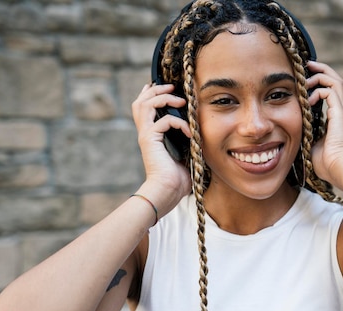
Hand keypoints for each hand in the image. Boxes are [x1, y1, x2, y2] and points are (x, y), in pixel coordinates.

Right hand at [131, 83, 191, 214]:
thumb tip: (202, 133)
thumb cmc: (177, 180)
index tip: (167, 87)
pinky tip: (190, 132)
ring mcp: (146, 136)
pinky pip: (164, 121)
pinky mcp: (149, 140)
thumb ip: (188, 141)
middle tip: (171, 86)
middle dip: (156, 90)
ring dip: (163, 98)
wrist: (167, 192)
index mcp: (152, 136)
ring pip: (145, 105)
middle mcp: (146, 133)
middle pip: (140, 101)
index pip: (145, 108)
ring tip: (179, 101)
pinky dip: (179, 123)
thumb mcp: (186, 155)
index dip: (152, 94)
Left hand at [306, 61, 342, 189]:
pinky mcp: (339, 114)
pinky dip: (320, 90)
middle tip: (308, 65)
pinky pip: (332, 91)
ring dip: (321, 75)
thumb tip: (289, 135)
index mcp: (333, 119)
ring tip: (308, 76)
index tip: (305, 80)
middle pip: (336, 81)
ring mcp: (341, 112)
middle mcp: (339, 112)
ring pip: (336, 81)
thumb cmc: (325, 164)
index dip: (319, 83)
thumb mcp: (309, 146)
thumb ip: (304, 135)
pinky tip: (309, 99)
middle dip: (322, 70)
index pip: (329, 93)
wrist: (337, 169)